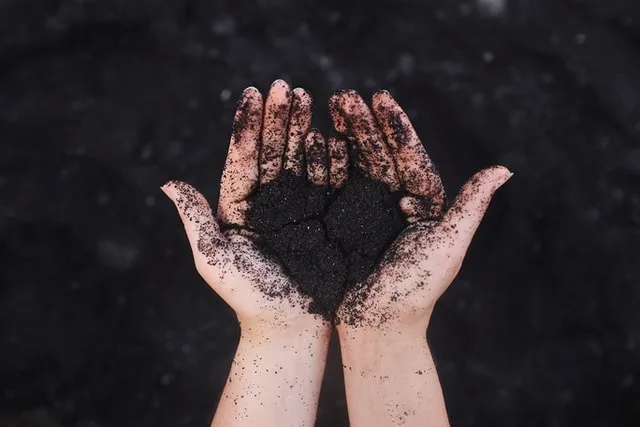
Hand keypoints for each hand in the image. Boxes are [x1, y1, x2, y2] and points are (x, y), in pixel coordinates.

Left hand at [162, 81, 335, 426]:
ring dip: (304, 128)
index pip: (243, 158)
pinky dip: (330, 157)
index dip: (247, 126)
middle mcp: (269, 202)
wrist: (290, 327)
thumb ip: (195, 219)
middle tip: (286, 86)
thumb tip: (166, 183)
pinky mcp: (324, 216)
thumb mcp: (215, 259)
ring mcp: (298, 207)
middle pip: (273, 151)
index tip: (253, 94)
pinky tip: (334, 132)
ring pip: (299, 159)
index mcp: (240, 206)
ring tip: (309, 97)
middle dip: (279, 118)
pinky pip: (326, 181)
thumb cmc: (249, 298)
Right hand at [330, 89, 511, 331]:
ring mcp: (365, 211)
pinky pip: (331, 187)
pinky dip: (321, 163)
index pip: (409, 157)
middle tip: (344, 95)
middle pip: (378, 155)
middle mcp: (394, 203)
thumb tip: (505, 170)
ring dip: (341, 136)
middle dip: (363, 124)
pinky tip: (311, 139)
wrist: (378, 327)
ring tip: (326, 106)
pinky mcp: (340, 223)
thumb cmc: (417, 291)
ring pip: (353, 165)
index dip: (396, 127)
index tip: (381, 98)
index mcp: (423, 204)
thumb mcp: (447, 246)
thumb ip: (471, 208)